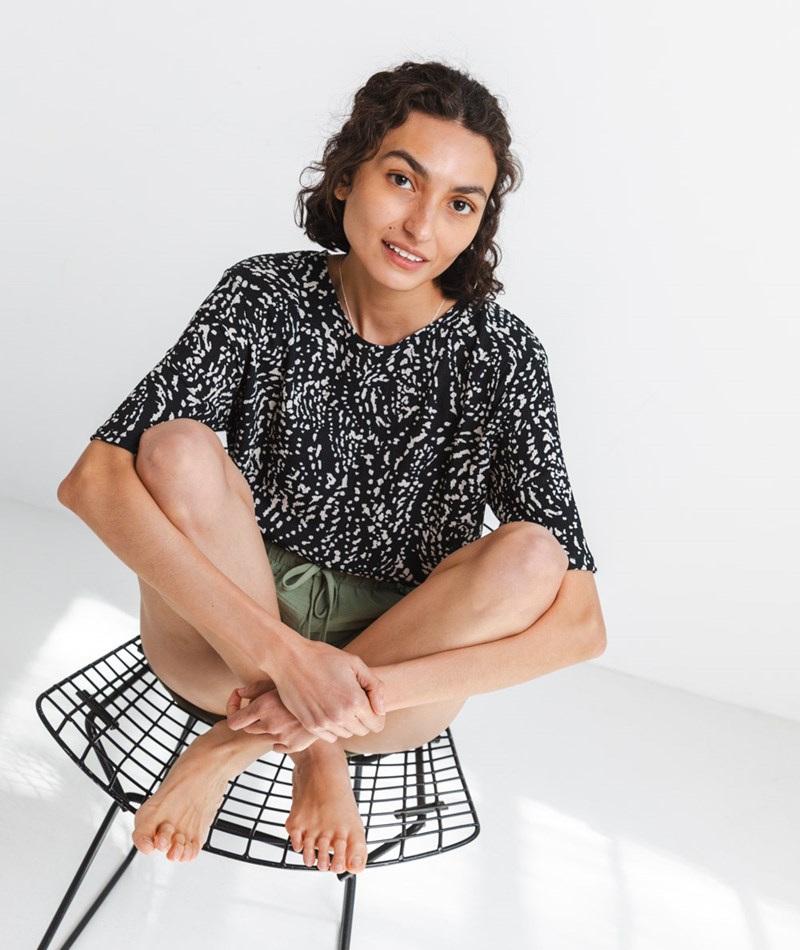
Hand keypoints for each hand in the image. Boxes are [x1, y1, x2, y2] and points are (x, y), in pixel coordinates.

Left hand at [226, 681, 316, 752]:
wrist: (331, 701)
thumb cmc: (304, 684)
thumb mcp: (280, 681)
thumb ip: (256, 688)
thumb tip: (240, 692)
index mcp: (263, 707)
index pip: (234, 721)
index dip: (232, 712)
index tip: (238, 703)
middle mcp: (269, 724)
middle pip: (248, 728)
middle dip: (252, 718)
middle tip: (262, 708)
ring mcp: (281, 737)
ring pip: (264, 736)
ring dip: (267, 727)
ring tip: (281, 713)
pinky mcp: (292, 746)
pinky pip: (277, 746)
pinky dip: (279, 738)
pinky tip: (289, 725)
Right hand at [270, 639, 385, 742]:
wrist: (290, 659)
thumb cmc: (324, 658)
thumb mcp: (355, 664)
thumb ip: (375, 687)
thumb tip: (381, 710)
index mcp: (355, 701)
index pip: (376, 725)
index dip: (377, 716)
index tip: (370, 705)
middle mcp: (340, 716)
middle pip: (363, 731)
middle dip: (363, 718)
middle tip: (353, 700)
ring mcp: (324, 723)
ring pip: (346, 734)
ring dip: (347, 723)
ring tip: (338, 702)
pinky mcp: (310, 725)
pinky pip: (331, 737)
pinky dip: (332, 727)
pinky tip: (328, 710)